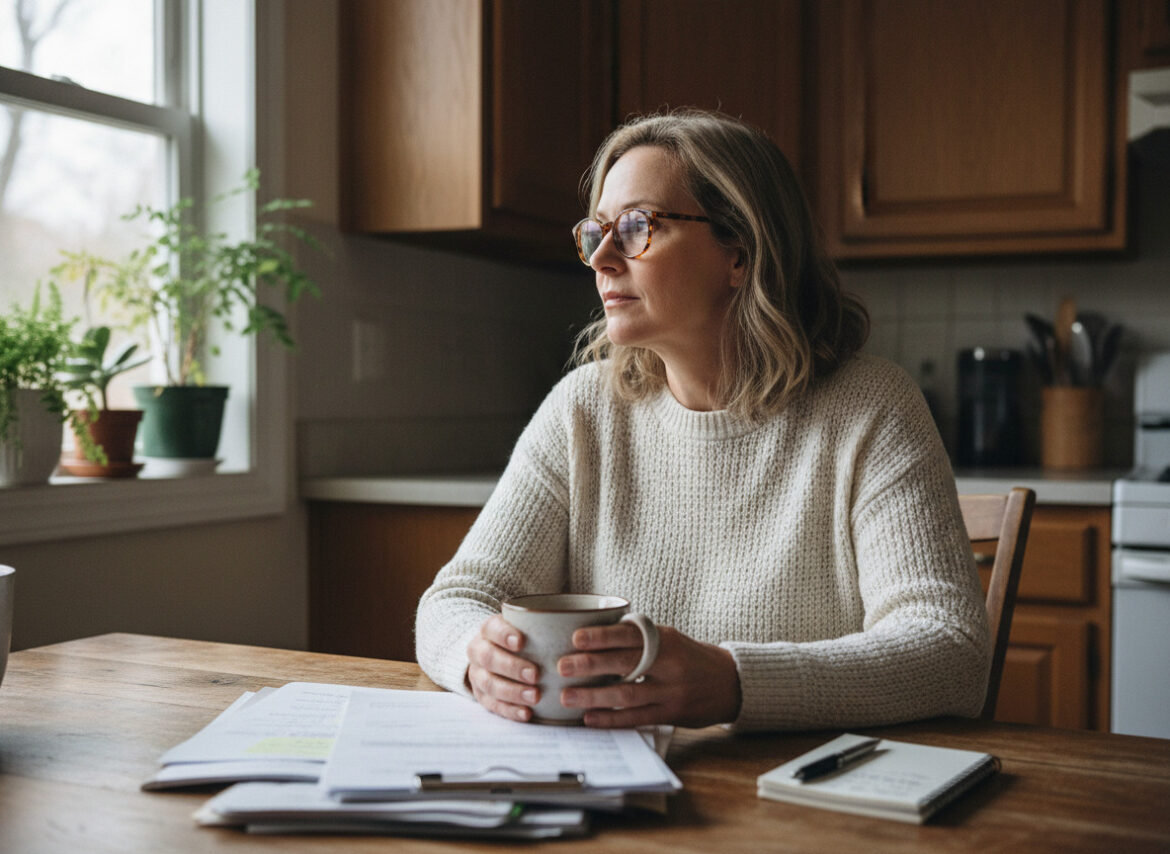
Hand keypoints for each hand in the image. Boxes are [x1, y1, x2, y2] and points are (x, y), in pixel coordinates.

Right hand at [465, 614, 541, 722]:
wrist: (495, 656)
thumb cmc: (521, 639)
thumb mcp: (527, 627)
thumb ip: (542, 626)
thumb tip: (574, 627)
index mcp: (489, 629)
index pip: (491, 628)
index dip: (504, 635)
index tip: (522, 641)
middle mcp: (478, 651)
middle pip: (489, 658)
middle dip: (512, 667)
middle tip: (535, 674)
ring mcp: (477, 675)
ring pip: (489, 684)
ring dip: (512, 691)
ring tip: (535, 696)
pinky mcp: (481, 696)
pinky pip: (492, 705)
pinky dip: (510, 710)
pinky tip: (527, 713)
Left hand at [557, 623, 741, 727]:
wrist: (730, 682)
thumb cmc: (690, 657)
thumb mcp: (670, 639)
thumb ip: (639, 639)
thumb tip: (595, 637)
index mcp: (666, 640)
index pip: (630, 635)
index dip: (602, 636)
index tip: (576, 638)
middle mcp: (669, 664)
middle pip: (625, 664)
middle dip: (590, 665)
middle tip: (562, 666)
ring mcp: (671, 691)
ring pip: (627, 695)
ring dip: (594, 696)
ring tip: (567, 696)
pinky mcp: (672, 714)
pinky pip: (637, 718)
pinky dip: (612, 719)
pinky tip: (591, 718)